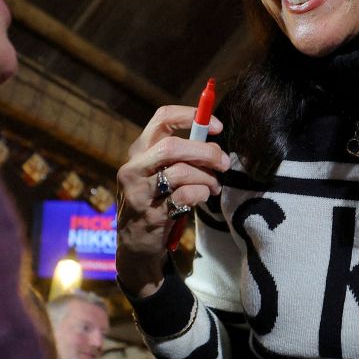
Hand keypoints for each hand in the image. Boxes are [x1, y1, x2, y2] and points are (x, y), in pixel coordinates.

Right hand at [115, 105, 228, 296]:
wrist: (135, 242)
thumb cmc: (155, 199)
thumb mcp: (158, 172)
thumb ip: (180, 155)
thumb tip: (214, 141)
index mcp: (138, 150)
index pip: (162, 117)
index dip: (192, 116)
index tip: (217, 127)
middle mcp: (134, 168)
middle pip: (173, 146)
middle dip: (206, 152)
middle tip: (223, 163)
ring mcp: (140, 192)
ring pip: (181, 172)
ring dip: (207, 178)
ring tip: (213, 186)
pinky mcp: (151, 214)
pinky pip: (185, 195)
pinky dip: (201, 194)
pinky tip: (202, 197)